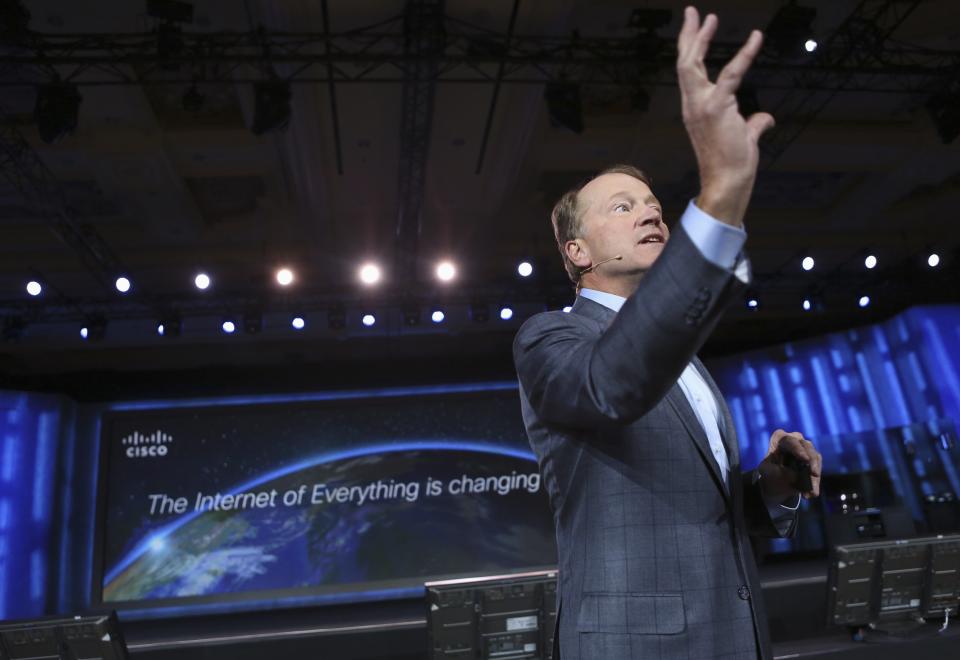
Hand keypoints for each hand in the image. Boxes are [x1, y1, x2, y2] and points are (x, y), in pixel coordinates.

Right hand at [676, 6, 774, 226]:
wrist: (727, 182)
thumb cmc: (732, 165)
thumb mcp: (745, 138)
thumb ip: (753, 124)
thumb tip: (765, 118)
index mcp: (695, 109)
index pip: (690, 74)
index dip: (692, 49)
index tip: (698, 28)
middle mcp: (693, 105)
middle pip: (685, 63)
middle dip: (688, 36)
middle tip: (692, 12)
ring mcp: (702, 106)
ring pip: (693, 65)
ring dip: (700, 39)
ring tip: (708, 17)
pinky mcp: (718, 107)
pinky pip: (732, 73)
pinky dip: (745, 54)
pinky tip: (756, 37)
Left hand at [757, 429, 821, 501]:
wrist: (775, 481)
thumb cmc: (769, 472)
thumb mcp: (766, 471)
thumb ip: (777, 471)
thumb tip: (795, 475)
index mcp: (780, 438)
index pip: (790, 441)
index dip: (799, 450)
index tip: (805, 459)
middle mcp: (795, 439)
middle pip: (807, 447)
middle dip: (812, 462)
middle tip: (815, 474)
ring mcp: (806, 447)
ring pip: (815, 458)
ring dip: (814, 477)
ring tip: (811, 492)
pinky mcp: (813, 458)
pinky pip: (818, 468)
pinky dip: (815, 482)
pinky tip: (811, 493)